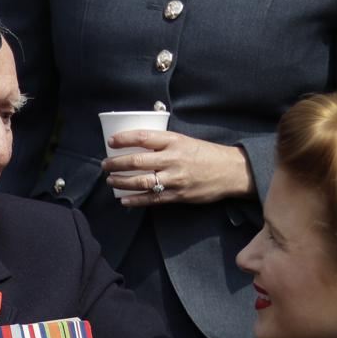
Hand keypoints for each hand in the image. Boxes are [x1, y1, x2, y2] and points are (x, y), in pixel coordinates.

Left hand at [103, 130, 252, 206]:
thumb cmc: (206, 154)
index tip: (110, 142)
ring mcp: (176, 179)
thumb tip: (136, 145)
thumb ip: (164, 143)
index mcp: (174, 141)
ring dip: (121, 182)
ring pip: (141, 182)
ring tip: (111, 181)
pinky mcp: (179, 195)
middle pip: (136, 161)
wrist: (231, 171)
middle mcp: (173, 159)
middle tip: (105, 165)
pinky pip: (152, 199)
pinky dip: (135, 200)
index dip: (123, 139)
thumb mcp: (185, 141)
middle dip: (116, 164)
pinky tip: (124, 200)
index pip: (143, 137)